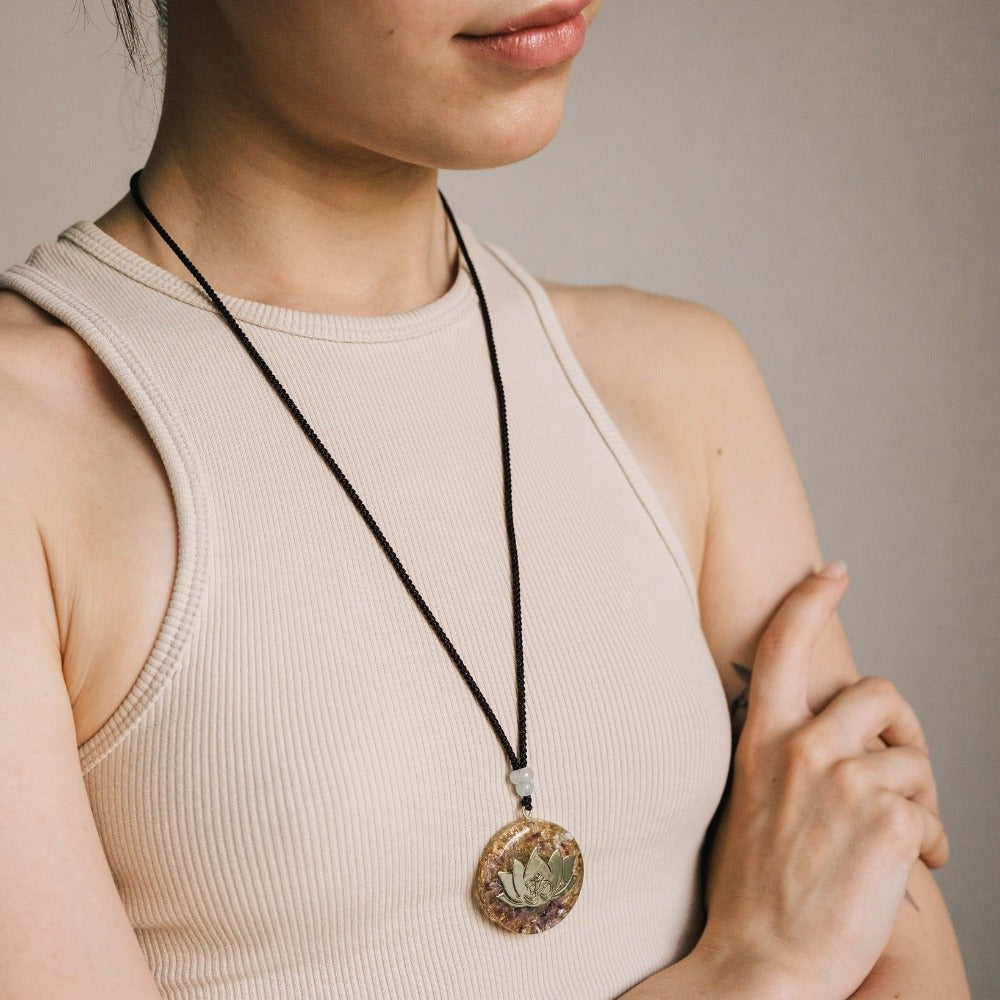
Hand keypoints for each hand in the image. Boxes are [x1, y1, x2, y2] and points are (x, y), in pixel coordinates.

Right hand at [696, 563, 947, 999]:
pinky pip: (930, 812)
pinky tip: (906, 870)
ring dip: (918, 799)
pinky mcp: (888, 819)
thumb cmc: (755, 890)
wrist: (761, 962)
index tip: (832, 573)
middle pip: (881, 692)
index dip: (809, 599)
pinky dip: (929, 843)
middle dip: (901, 731)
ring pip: (912, 758)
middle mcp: (800, 747)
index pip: (784, 646)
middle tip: (899, 779)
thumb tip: (829, 733)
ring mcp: (844, 781)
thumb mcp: (750, 801)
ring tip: (899, 841)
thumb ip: (783, 756)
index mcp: (761, 739)